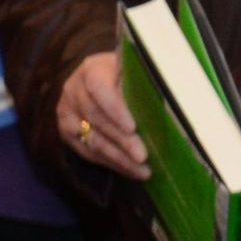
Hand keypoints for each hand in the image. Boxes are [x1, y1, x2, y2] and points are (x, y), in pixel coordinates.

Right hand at [57, 50, 148, 178]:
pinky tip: (131, 171)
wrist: (107, 79)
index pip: (99, 88)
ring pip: (92, 139)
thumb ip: (146, 86)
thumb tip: (173, 106)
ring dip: (118, 158)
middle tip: (143, 156)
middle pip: (96, 118)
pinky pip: (87, 151)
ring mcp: (67, 111)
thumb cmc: (131, 76)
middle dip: (121, 140)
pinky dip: (111, 163)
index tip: (133, 127)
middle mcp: (74, 88)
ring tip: (142, 171)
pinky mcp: (67, 132)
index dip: (114, 109)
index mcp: (93, 69)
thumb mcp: (138, 73)